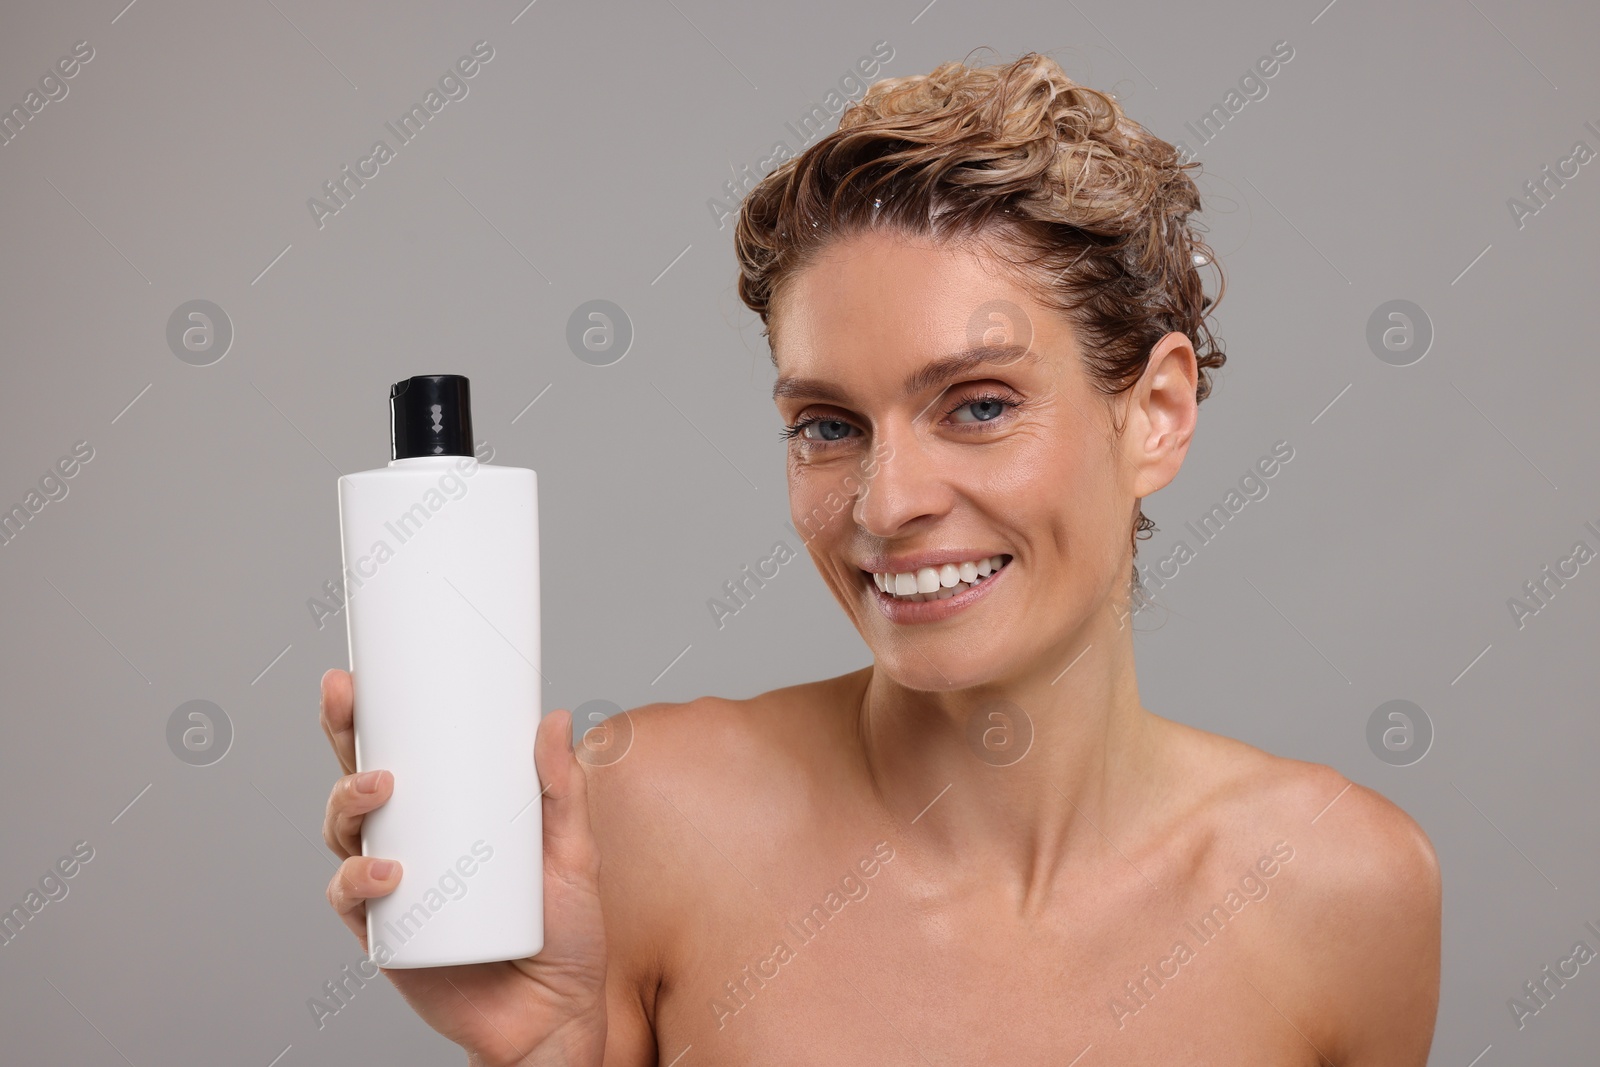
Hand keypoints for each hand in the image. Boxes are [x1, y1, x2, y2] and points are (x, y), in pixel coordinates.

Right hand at [319, 668, 608, 1066]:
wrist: (554, 1017)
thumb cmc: (562, 935)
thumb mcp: (573, 854)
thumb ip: (562, 792)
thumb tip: (554, 719)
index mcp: (449, 815)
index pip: (402, 753)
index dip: (371, 716)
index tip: (359, 675)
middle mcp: (412, 844)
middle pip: (359, 780)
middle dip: (343, 736)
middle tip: (347, 703)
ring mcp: (393, 887)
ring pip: (343, 833)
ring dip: (348, 801)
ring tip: (382, 788)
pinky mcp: (387, 934)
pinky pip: (352, 900)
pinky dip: (357, 880)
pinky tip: (386, 870)